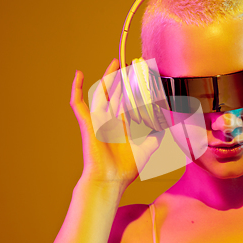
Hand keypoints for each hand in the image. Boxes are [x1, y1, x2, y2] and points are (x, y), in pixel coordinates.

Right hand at [70, 59, 163, 190]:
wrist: (111, 179)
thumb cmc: (126, 168)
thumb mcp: (148, 148)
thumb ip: (156, 136)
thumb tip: (166, 126)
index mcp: (122, 124)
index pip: (128, 100)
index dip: (133, 88)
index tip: (142, 75)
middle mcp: (110, 120)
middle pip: (116, 93)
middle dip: (122, 78)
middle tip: (130, 63)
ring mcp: (98, 120)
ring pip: (102, 93)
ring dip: (107, 77)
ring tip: (114, 62)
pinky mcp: (88, 122)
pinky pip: (78, 103)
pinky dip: (76, 88)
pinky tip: (78, 74)